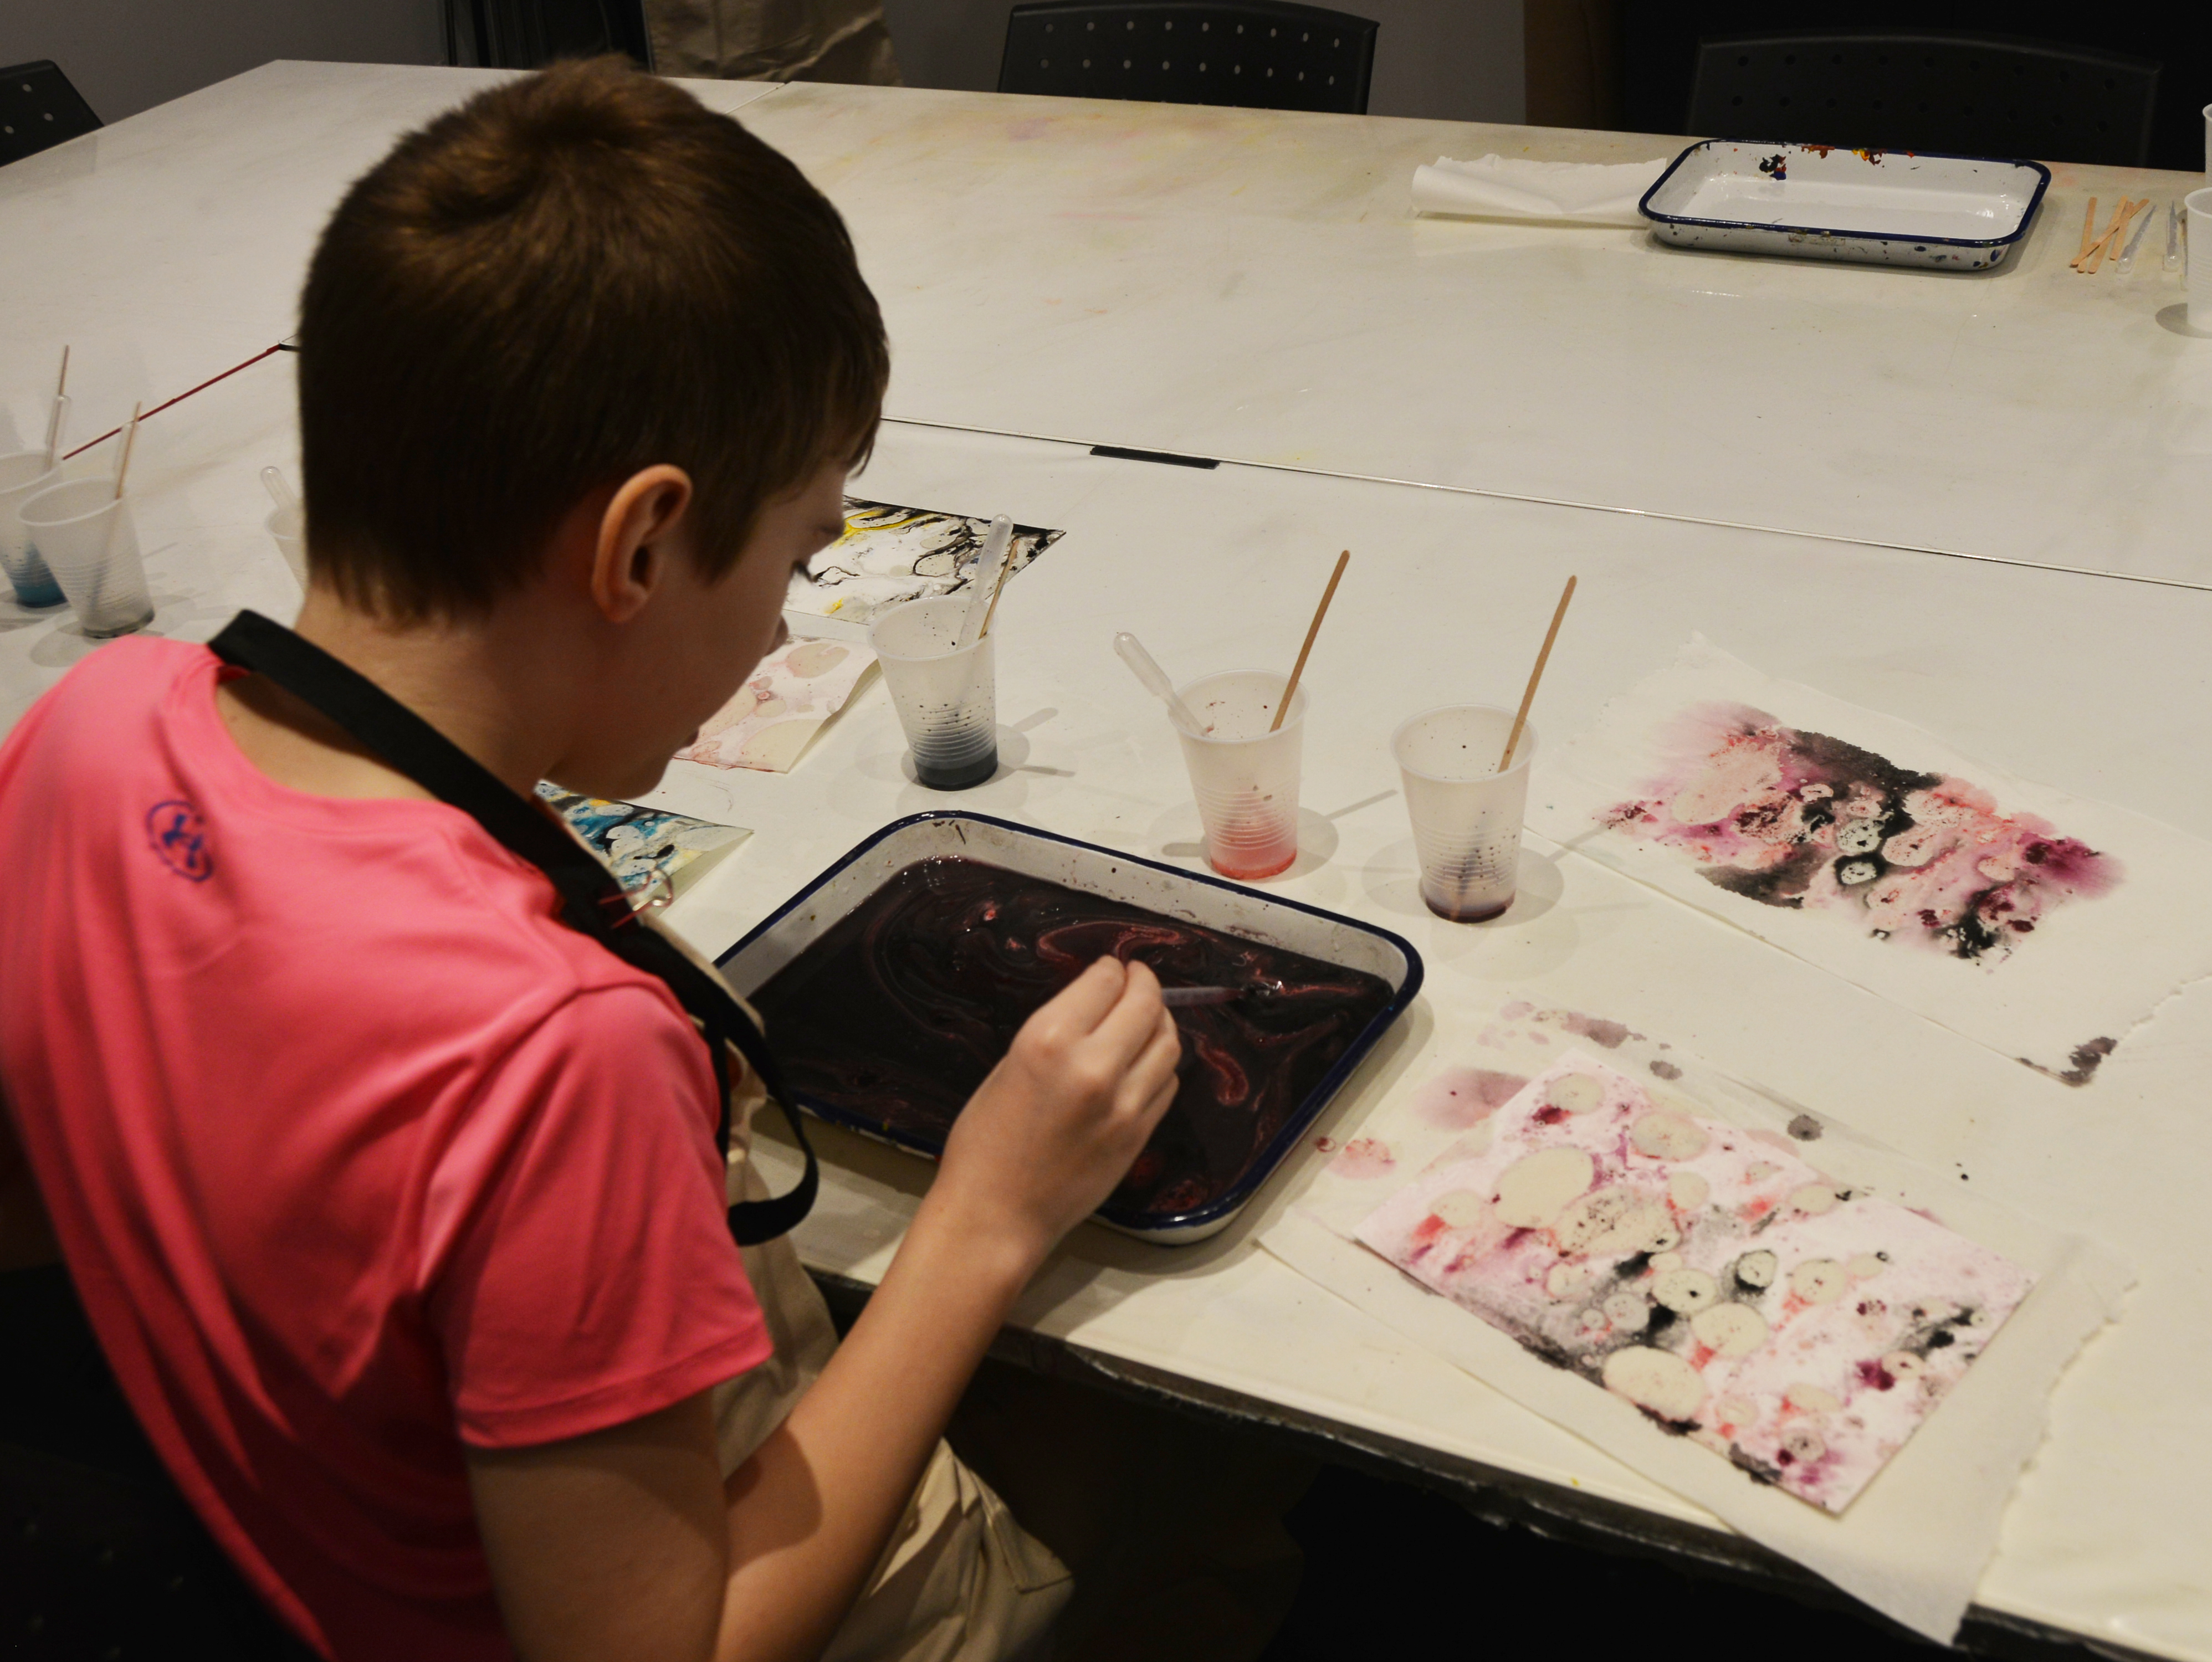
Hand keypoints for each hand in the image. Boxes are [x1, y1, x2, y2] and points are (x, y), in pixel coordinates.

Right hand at [931, 957, 1180, 1271]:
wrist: (997, 1214)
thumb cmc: (984, 1141)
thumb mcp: (1008, 1065)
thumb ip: (1056, 1033)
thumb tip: (1094, 1006)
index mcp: (1050, 1041)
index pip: (1105, 981)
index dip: (1112, 969)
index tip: (1112, 968)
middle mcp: (1094, 1066)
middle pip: (1146, 1005)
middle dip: (1144, 983)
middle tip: (1138, 978)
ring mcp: (1125, 1104)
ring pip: (1168, 1043)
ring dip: (1160, 1022)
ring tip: (1147, 1017)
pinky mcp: (1140, 1135)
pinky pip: (1167, 1083)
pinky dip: (1160, 1064)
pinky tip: (1145, 1062)